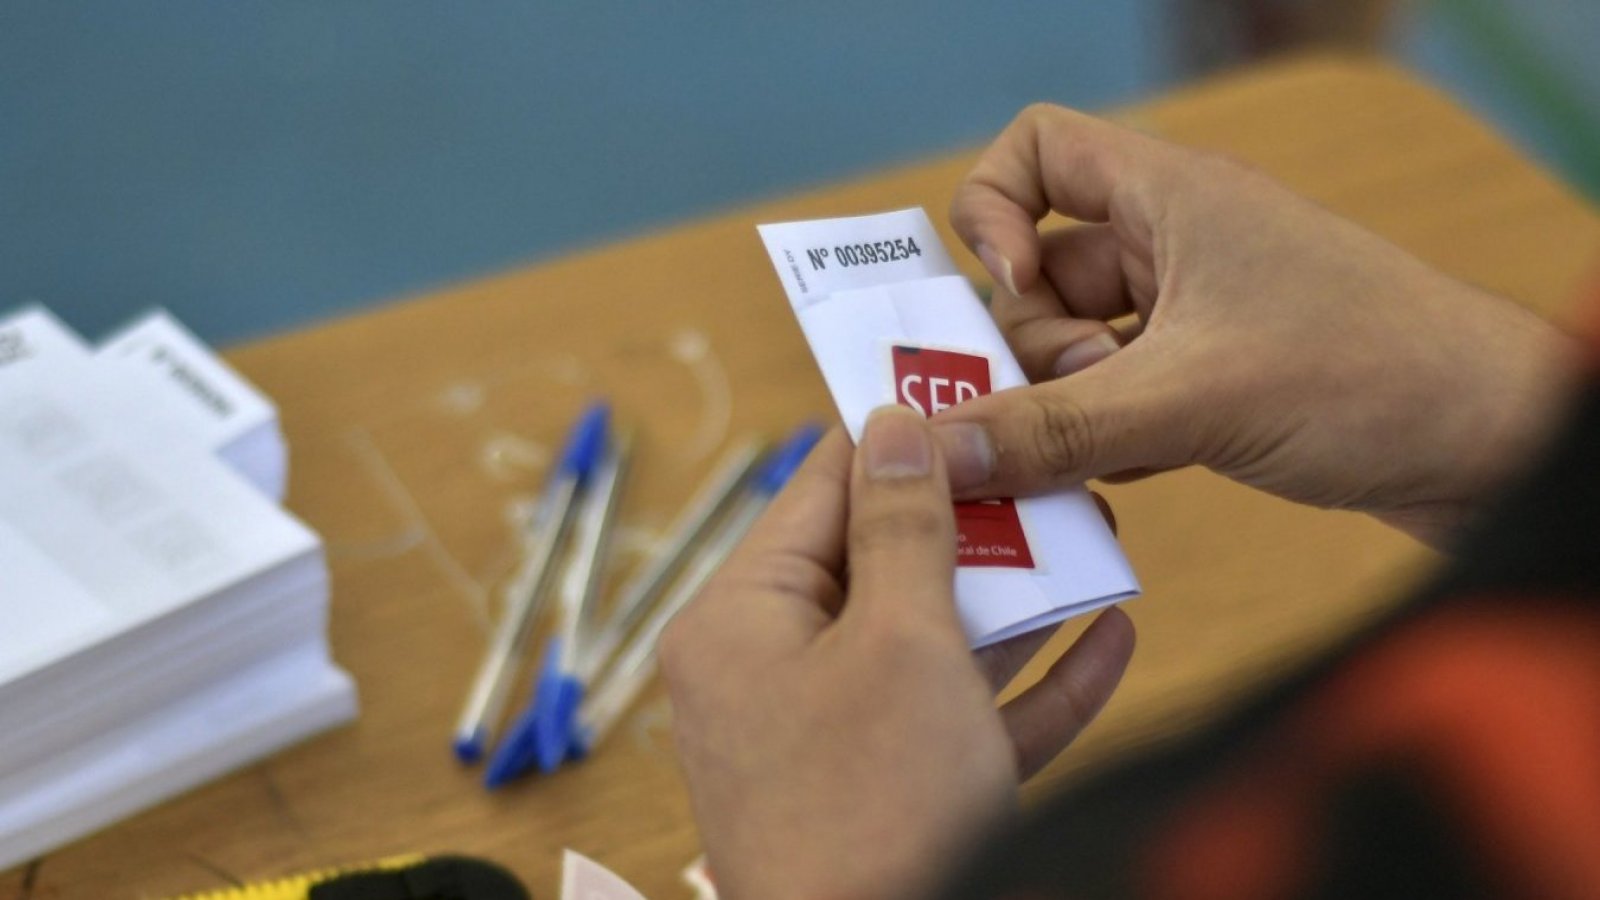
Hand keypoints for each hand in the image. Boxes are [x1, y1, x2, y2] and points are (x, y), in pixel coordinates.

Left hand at [661, 409, 1134, 899]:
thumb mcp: (899, 642)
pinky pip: (960, 720)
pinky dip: (1028, 687)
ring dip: (1016, 597)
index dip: (901, 431)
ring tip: (1096, 538)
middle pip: (883, 562)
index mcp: (743, 619)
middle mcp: (774, 671)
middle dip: (979, 521)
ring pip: (931, 640)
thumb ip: (903, 525)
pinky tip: (1110, 641)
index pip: (822, 488)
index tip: (973, 383)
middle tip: (1058, 469)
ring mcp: (832, 738)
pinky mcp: (890, 795)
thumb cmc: (870, 809)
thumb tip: (897, 420)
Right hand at [933, 105, 1579, 546]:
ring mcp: (1193, 316)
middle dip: (1034, 350)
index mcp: (1169, 198)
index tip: (1010, 290)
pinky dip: (1107, 441)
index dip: (992, 212)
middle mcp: (1173, 245)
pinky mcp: (1211, 381)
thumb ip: (1052, 426)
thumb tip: (934, 449)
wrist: (1496, 448)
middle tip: (1079, 399)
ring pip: (1072, 351)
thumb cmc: (1370, 378)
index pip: (1036, 151)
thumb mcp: (1187, 400)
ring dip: (1070, 409)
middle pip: (1035, 275)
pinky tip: (1141, 479)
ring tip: (1126, 449)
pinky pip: (1113, 401)